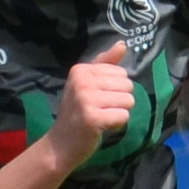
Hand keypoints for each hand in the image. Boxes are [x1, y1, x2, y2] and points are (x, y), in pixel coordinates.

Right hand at [45, 41, 135, 168]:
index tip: (98, 98)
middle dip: (120, 100)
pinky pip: (124, 116)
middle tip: (100, 109)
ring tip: (102, 117)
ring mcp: (86, 99)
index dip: (116, 88)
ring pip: (128, 101)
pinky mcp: (92, 118)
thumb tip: (122, 44)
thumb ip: (106, 63)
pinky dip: (118, 124)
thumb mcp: (88, 83)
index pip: (121, 72)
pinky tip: (102, 127)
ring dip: (119, 112)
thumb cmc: (77, 112)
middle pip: (128, 85)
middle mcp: (82, 81)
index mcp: (80, 69)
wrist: (60, 144)